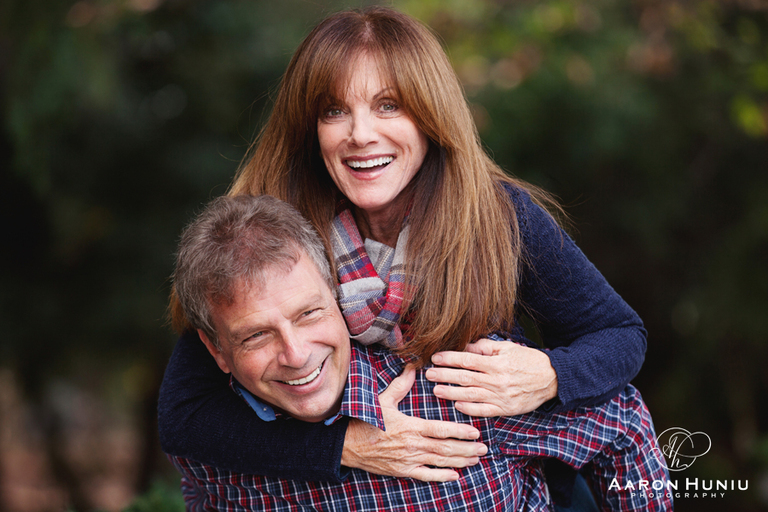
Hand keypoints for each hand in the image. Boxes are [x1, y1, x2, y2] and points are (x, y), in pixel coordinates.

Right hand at [341, 365, 486, 481]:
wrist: (347, 444)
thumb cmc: (364, 420)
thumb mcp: (383, 400)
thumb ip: (401, 385)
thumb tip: (412, 367)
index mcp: (410, 426)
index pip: (441, 430)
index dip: (460, 432)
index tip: (475, 432)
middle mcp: (412, 445)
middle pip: (445, 448)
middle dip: (467, 449)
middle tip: (484, 449)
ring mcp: (408, 460)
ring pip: (440, 462)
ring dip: (460, 461)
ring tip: (475, 460)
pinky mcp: (402, 471)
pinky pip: (425, 476)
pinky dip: (441, 477)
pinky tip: (455, 476)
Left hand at [426, 338, 557, 416]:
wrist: (551, 379)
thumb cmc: (527, 360)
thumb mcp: (507, 348)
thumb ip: (484, 347)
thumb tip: (465, 347)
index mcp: (496, 363)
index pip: (467, 360)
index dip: (449, 358)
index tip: (435, 358)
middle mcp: (496, 380)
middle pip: (464, 378)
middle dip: (444, 375)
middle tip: (429, 374)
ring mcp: (500, 396)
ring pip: (470, 395)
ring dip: (451, 393)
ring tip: (436, 390)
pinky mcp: (505, 409)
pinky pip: (483, 411)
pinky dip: (469, 409)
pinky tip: (457, 405)